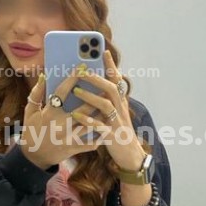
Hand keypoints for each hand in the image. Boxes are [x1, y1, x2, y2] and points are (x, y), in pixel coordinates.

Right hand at [18, 67, 110, 169]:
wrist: (33, 158)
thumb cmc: (31, 132)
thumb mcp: (30, 112)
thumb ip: (36, 94)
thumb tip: (43, 76)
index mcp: (49, 113)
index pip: (62, 92)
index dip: (72, 79)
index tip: (82, 68)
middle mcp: (60, 125)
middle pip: (83, 108)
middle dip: (95, 96)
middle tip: (105, 84)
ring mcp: (68, 138)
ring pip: (90, 124)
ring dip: (101, 114)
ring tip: (110, 104)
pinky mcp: (74, 148)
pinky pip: (91, 142)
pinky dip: (100, 135)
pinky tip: (107, 126)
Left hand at [70, 50, 145, 171]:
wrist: (129, 154)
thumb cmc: (117, 131)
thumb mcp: (115, 113)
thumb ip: (106, 99)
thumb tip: (93, 85)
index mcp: (120, 102)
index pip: (117, 80)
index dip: (111, 65)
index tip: (103, 51)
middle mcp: (120, 109)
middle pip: (111, 88)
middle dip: (96, 78)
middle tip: (81, 71)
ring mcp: (117, 122)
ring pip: (106, 105)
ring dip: (90, 97)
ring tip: (76, 91)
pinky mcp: (112, 136)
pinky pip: (100, 126)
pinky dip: (88, 120)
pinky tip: (76, 116)